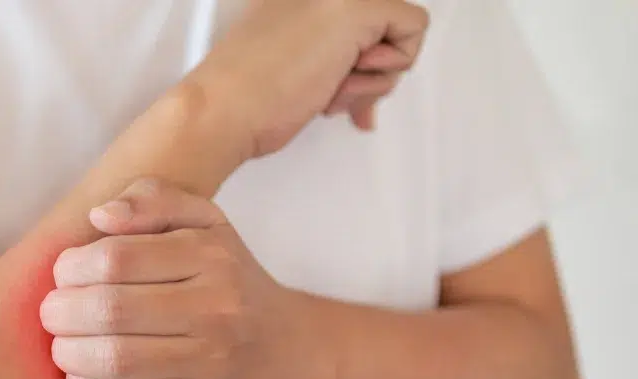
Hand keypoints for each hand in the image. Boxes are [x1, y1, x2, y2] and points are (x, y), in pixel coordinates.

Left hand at [39, 180, 308, 378]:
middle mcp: (215, 308)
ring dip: (69, 351)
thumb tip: (99, 216)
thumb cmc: (232, 278)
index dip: (72, 267)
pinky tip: (80, 371)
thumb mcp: (205, 222)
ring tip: (61, 342)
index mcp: (210, 256)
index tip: (63, 273)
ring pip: (114, 358)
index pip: (117, 259)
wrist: (289, 350)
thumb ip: (153, 200)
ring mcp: (207, 360)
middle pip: (110, 309)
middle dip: (63, 311)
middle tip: (51, 312)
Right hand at [189, 0, 428, 151]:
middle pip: (381, 24)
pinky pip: (414, 28)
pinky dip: (393, 66)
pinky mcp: (359, 8)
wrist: (223, 109)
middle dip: (371, 67)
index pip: (359, 22)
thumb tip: (365, 86)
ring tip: (330, 87)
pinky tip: (347, 78)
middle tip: (337, 88)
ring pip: (398, 28)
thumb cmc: (246, 99)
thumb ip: (331, 58)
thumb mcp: (293, 62)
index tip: (341, 76)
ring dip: (373, 77)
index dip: (359, 55)